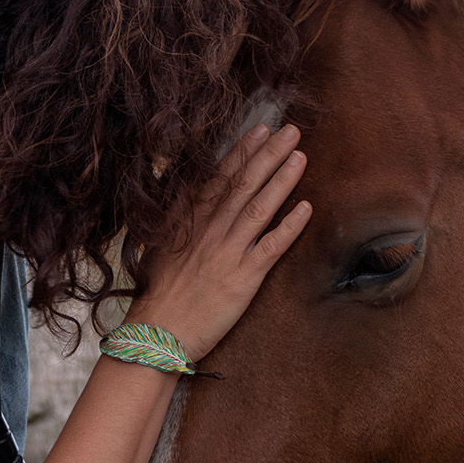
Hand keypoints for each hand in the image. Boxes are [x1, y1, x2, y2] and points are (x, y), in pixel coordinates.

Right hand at [130, 124, 310, 358]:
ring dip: (282, 180)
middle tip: (291, 131)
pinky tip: (307, 207)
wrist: (157, 332)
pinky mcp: (243, 279)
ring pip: (259, 208)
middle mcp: (209, 231)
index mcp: (189, 221)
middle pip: (243, 185)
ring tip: (300, 157)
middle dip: (268, 155)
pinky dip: (290, 226)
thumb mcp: (159, 245)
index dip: (242, 151)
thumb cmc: (159, 293)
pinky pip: (271, 247)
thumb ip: (176, 217)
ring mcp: (227, 253)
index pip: (219, 178)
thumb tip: (187, 194)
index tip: (260, 129)